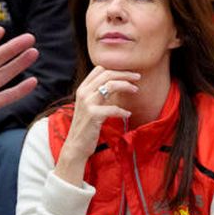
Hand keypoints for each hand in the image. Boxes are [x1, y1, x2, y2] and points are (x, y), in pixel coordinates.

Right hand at [53, 65, 138, 183]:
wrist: (76, 145)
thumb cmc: (86, 125)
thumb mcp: (89, 105)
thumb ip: (98, 94)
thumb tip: (115, 84)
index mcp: (82, 88)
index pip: (99, 69)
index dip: (116, 69)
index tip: (128, 74)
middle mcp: (83, 92)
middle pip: (107, 75)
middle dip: (125, 74)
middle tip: (138, 77)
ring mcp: (87, 103)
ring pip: (111, 86)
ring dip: (126, 86)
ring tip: (136, 90)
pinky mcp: (93, 115)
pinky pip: (113, 108)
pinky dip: (123, 111)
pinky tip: (128, 114)